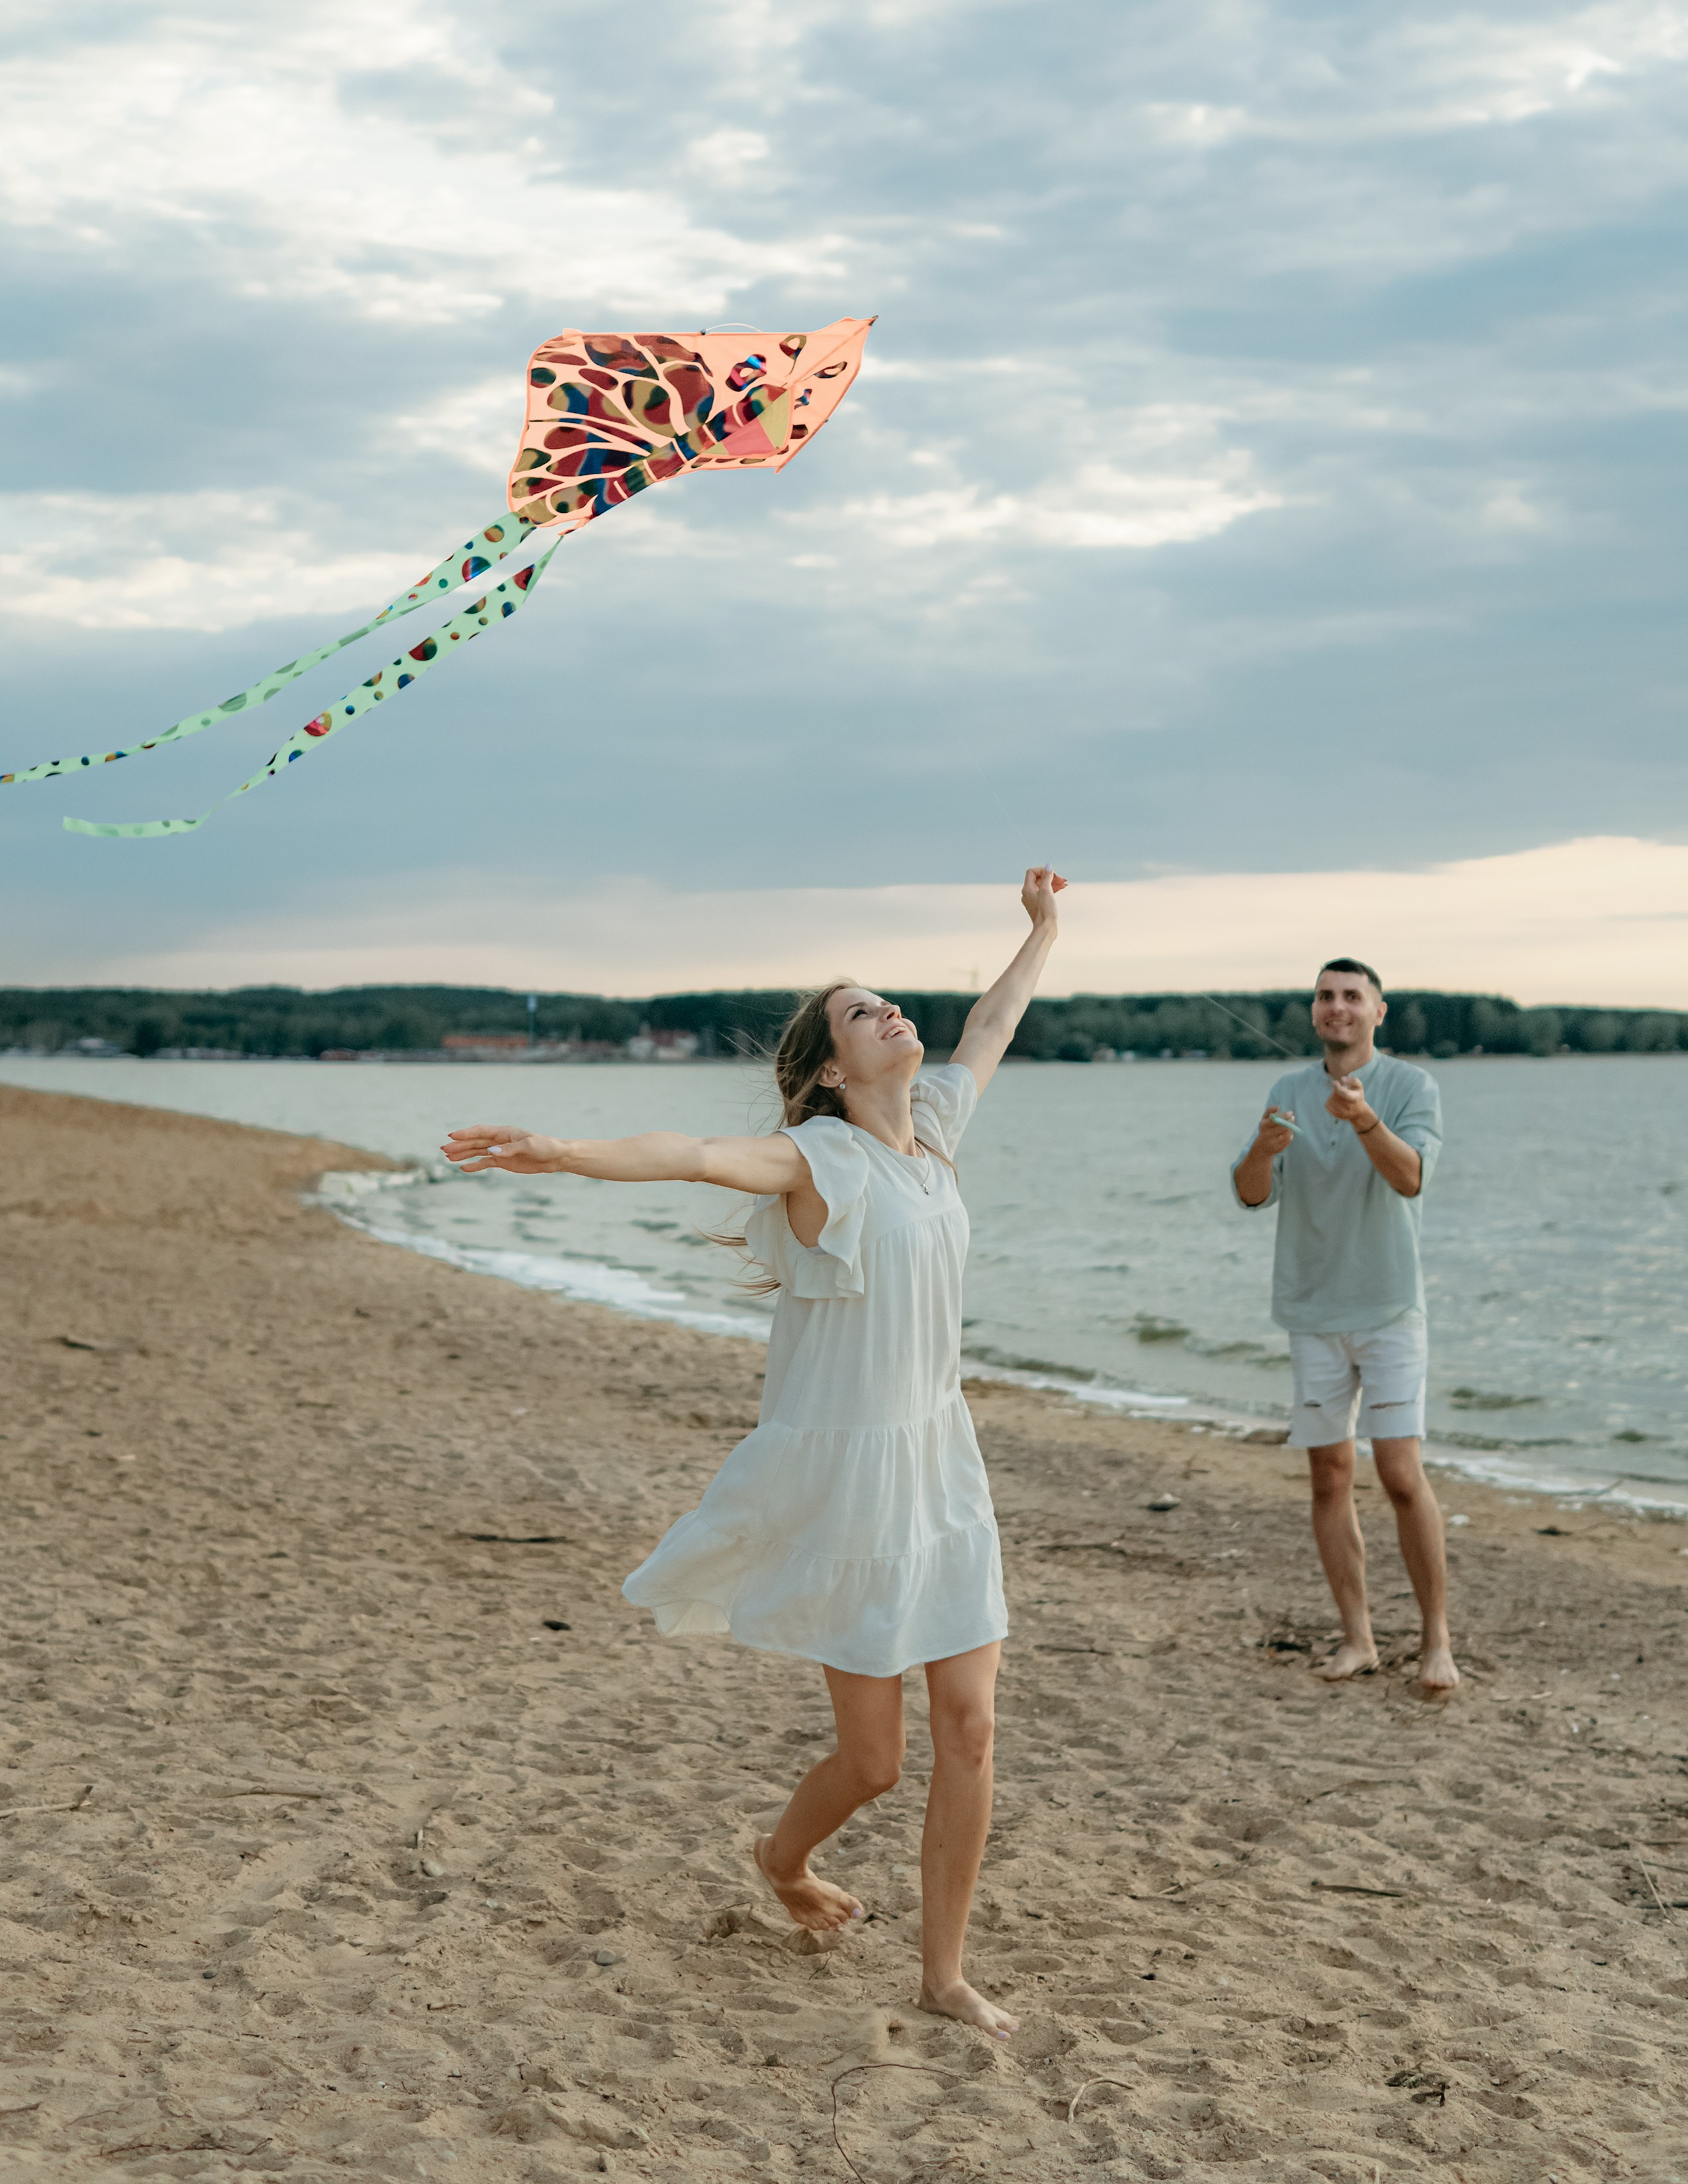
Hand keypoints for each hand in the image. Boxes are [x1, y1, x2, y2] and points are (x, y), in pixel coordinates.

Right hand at [441, 1124, 567, 1174]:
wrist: (555, 1157)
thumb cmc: (544, 1147)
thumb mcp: (528, 1147)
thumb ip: (508, 1149)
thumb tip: (490, 1151)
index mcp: (504, 1133)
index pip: (481, 1132)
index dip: (465, 1133)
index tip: (450, 1135)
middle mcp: (499, 1140)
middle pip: (475, 1142)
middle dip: (459, 1145)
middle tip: (443, 1149)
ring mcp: (500, 1151)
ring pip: (477, 1152)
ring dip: (463, 1154)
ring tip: (447, 1158)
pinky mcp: (504, 1162)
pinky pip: (486, 1163)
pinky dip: (475, 1165)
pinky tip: (463, 1168)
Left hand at [1021, 865, 1067, 926]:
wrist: (1046, 929)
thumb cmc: (1045, 910)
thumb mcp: (1046, 890)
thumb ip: (1047, 877)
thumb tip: (1048, 866)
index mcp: (1027, 889)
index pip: (1032, 872)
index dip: (1043, 870)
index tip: (1053, 875)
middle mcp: (1028, 893)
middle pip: (1038, 878)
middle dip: (1051, 877)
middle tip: (1063, 880)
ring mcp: (1033, 900)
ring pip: (1043, 886)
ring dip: (1053, 882)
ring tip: (1065, 884)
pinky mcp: (1039, 905)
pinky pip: (1045, 893)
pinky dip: (1052, 889)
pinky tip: (1061, 888)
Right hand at [1255, 1107, 1294, 1154]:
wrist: (1262, 1147)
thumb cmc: (1265, 1129)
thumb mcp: (1264, 1119)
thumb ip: (1270, 1111)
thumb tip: (1278, 1107)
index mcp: (1264, 1126)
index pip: (1275, 1120)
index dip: (1284, 1116)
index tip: (1290, 1113)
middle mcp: (1267, 1135)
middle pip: (1282, 1127)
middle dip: (1290, 1121)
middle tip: (1293, 1117)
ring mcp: (1272, 1143)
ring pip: (1286, 1134)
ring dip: (1291, 1128)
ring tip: (1291, 1125)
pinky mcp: (1278, 1149)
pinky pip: (1287, 1140)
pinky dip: (1290, 1135)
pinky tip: (1289, 1133)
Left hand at [1325, 1076, 1374, 1130]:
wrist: (1358, 1112)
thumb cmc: (1357, 1095)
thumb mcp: (1359, 1086)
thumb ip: (1353, 1080)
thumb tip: (1342, 1079)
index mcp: (1355, 1099)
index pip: (1345, 1094)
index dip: (1338, 1087)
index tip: (1335, 1082)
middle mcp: (1350, 1108)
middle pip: (1337, 1096)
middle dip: (1336, 1090)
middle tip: (1340, 1089)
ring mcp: (1343, 1113)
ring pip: (1331, 1100)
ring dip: (1333, 1095)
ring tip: (1339, 1095)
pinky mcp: (1336, 1115)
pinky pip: (1328, 1105)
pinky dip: (1329, 1101)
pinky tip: (1335, 1100)